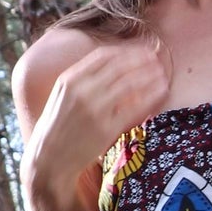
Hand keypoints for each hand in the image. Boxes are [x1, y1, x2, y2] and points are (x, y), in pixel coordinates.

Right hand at [20, 35, 170, 210]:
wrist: (49, 159)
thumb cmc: (59, 127)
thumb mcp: (63, 96)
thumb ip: (83, 80)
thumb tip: (112, 65)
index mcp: (69, 79)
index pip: (103, 55)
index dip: (126, 51)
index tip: (141, 51)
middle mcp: (81, 91)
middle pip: (119, 67)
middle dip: (142, 60)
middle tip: (158, 59)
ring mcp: (94, 110)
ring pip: (129, 84)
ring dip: (149, 76)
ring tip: (163, 75)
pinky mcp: (105, 129)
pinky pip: (134, 109)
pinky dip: (150, 98)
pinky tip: (161, 93)